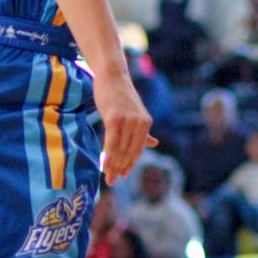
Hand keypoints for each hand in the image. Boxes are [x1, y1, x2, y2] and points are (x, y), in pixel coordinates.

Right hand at [93, 70, 157, 184]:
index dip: (130, 164)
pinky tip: (103, 164)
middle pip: (129, 151)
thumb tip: (154, 144)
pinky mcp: (114, 118)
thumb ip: (143, 131)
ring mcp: (128, 120)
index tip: (122, 176)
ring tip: (106, 175)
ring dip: (112, 164)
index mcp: (146, 123)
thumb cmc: (121, 96)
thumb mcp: (135, 113)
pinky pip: (111, 142)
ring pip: (120, 149)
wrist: (112, 76)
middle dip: (120, 168)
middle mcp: (140, 122)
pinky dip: (108, 155)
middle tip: (111, 181)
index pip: (138, 149)